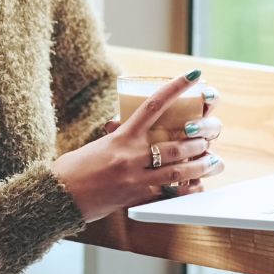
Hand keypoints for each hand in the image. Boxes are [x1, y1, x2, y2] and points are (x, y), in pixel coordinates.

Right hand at [51, 71, 226, 222]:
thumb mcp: (100, 144)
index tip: (194, 75)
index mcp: (122, 136)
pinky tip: (198, 186)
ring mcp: (134, 179)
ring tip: (214, 162)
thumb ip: (120, 136)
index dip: (176, 88)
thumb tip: (128, 126)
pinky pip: (168, 193)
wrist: (59, 196)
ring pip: (176, 171)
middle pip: (174, 145)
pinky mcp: (135, 199)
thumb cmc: (75, 168)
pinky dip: (186, 190)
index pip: (154, 105)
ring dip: (200, 166)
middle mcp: (130, 156)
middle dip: (198, 141)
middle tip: (210, 138)